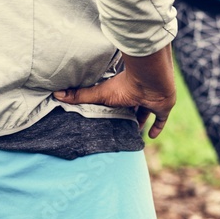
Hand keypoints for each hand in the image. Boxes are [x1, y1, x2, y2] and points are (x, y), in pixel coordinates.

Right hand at [53, 46, 175, 138]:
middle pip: (131, 107)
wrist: (150, 81)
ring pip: (145, 112)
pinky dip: (157, 128)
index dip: (113, 108)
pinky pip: (161, 120)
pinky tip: (151, 137)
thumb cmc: (125, 85)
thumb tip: (56, 94)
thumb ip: (80, 96)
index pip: (117, 101)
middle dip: (126, 115)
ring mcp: (151, 102)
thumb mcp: (100, 94)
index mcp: (123, 91)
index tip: (107, 118)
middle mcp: (137, 96)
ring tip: (133, 134)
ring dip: (140, 121)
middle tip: (118, 128)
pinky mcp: (163, 108)